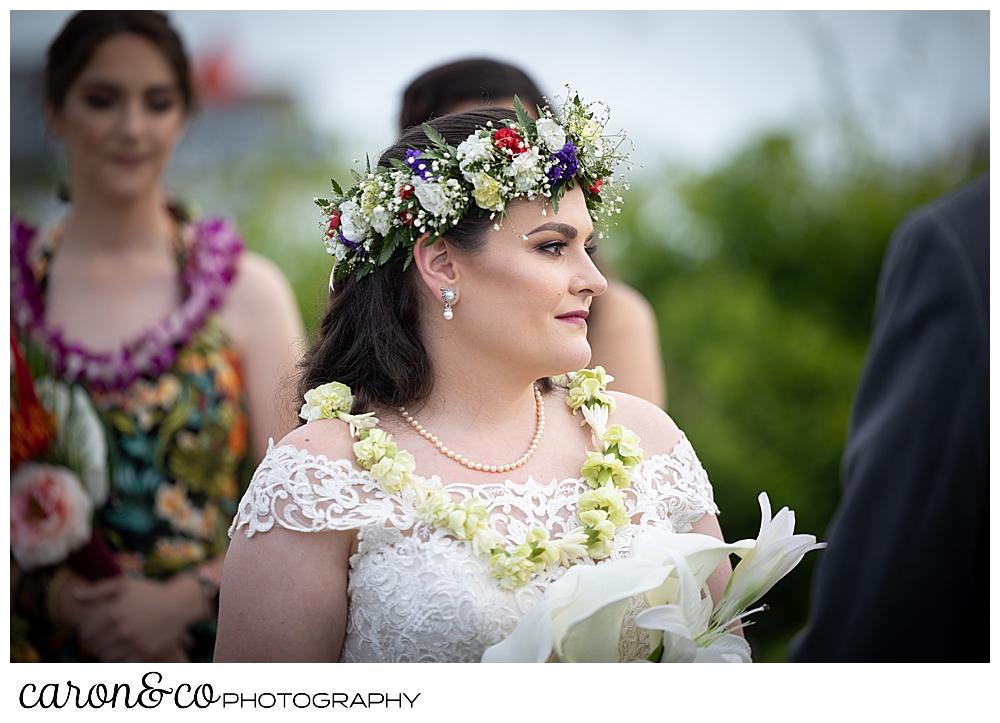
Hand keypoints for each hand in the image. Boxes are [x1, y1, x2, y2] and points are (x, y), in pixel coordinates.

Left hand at [64, 574, 207, 662]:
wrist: (180, 604)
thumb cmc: (150, 592)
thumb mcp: (124, 584)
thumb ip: (97, 590)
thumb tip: (75, 595)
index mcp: (113, 613)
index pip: (85, 632)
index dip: (84, 632)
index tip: (90, 630)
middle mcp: (122, 631)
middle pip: (93, 647)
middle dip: (93, 643)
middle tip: (99, 639)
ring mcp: (134, 644)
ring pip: (106, 657)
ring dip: (104, 652)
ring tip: (110, 645)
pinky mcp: (145, 654)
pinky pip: (123, 663)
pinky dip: (119, 659)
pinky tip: (123, 651)